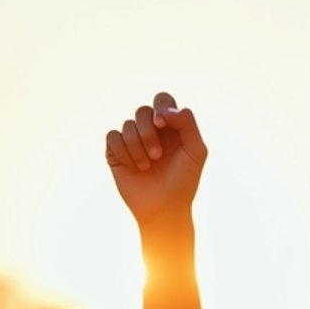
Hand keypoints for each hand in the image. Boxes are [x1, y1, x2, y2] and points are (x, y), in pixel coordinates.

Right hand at [105, 92, 206, 228]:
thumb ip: (187, 124)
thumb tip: (166, 110)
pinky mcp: (116, 151)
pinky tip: (134, 167)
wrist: (164, 208)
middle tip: (158, 156)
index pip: (162, 100)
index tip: (163, 124)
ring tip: (147, 167)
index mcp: (170, 126)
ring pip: (128, 125)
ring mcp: (132, 140)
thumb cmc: (183, 181)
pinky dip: (124, 152)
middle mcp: (150, 130)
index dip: (160, 107)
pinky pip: (113, 136)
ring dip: (138, 147)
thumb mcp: (195, 152)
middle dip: (149, 133)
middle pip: (142, 111)